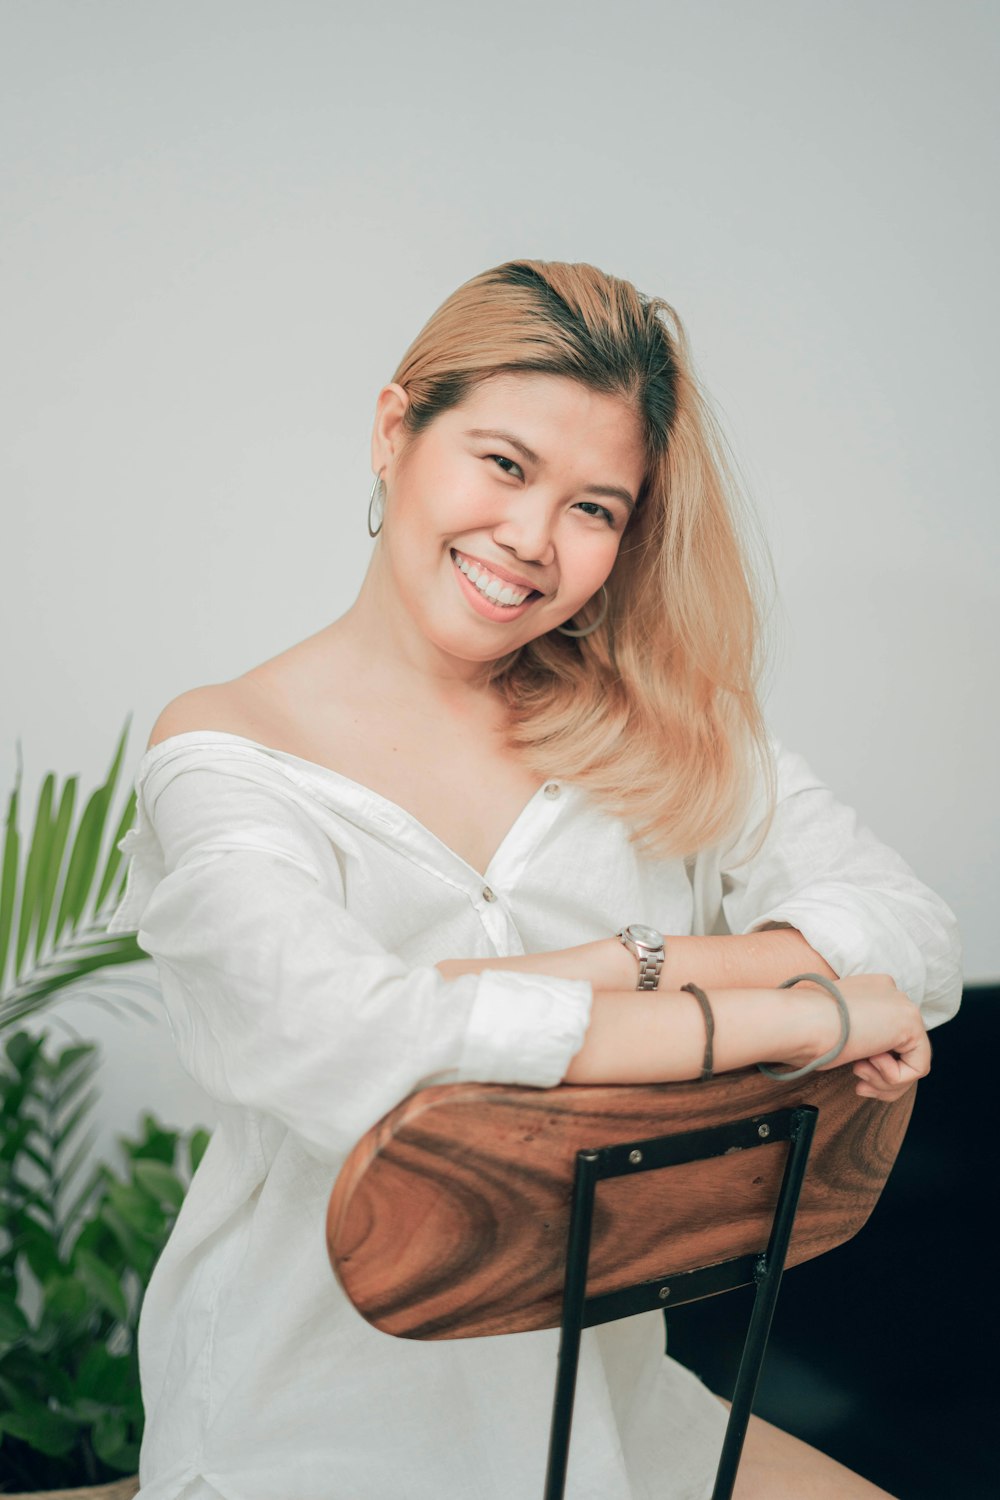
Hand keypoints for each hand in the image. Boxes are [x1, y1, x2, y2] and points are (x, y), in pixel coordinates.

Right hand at [810, 974, 930, 1101]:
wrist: (800, 1022)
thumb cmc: (803, 1030)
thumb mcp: (834, 1031)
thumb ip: (859, 1037)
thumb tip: (878, 1060)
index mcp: (869, 990)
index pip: (889, 1034)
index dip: (876, 1064)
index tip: (857, 1078)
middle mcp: (889, 991)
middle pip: (903, 1049)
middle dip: (884, 1077)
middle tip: (861, 1087)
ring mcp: (902, 1004)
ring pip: (912, 1061)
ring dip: (885, 1080)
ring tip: (860, 1074)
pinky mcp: (911, 1023)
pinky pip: (918, 1067)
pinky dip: (893, 1079)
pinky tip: (868, 1063)